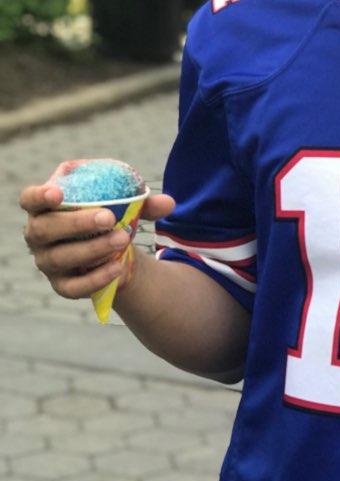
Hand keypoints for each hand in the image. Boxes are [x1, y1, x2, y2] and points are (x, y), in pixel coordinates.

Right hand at [20, 182, 174, 300]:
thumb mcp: (123, 206)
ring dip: (92, 248)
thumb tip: (169, 203)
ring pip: (61, 257)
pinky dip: (96, 278)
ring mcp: (47, 262)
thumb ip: (143, 203)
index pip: (29, 199)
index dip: (38, 197)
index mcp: (46, 208)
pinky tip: (118, 267)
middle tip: (109, 218)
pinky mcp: (62, 285)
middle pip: (44, 229)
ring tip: (123, 239)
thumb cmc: (109, 219)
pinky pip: (74, 286)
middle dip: (76, 223)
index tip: (59, 194)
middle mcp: (38, 235)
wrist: (112, 252)